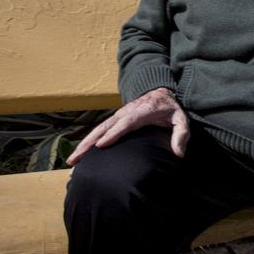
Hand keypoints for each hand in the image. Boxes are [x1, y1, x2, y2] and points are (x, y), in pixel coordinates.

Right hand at [66, 87, 188, 164]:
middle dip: (89, 143)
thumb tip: (179, 154)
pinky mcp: (114, 120)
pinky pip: (99, 131)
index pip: (125, 123)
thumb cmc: (170, 109)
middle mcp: (125, 113)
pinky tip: (79, 155)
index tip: (101, 145)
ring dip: (84, 144)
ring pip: (97, 130)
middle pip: (104, 128)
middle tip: (76, 158)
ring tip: (71, 160)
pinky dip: (87, 142)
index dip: (113, 134)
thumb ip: (181, 134)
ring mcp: (117, 116)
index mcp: (141, 112)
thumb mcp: (181, 119)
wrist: (159, 92)